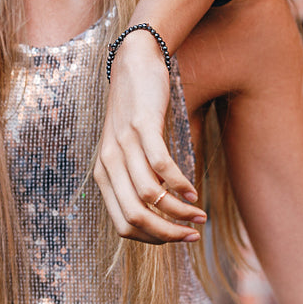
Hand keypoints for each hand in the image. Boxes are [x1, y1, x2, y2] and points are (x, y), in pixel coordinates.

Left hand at [91, 33, 206, 243]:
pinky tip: (194, 192)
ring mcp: (123, 145)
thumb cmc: (134, 111)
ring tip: (200, 216)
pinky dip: (180, 185)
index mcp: (103, 175)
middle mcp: (109, 163)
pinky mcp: (142, 126)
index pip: (123, 225)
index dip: (152, 240)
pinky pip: (160, 166)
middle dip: (168, 234)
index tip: (176, 238)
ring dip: (179, 213)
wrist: (133, 63)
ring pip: (150, 196)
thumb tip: (161, 212)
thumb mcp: (128, 150)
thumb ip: (137, 178)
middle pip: (136, 217)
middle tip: (193, 236)